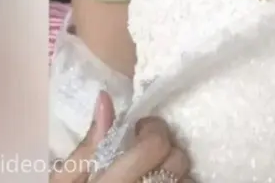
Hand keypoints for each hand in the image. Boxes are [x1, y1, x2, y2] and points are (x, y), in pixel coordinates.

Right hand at [50, 91, 190, 182]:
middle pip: (177, 159)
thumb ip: (86, 148)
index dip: (150, 131)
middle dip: (165, 151)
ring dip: (174, 175)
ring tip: (153, 178)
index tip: (137, 133)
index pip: (155, 144)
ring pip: (187, 179)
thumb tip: (105, 99)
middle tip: (146, 157)